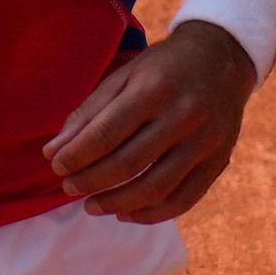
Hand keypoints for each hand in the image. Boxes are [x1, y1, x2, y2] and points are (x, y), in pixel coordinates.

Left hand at [44, 21, 257, 222]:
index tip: (56, 165)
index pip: (107, 132)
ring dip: (116, 204)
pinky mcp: (218, 162)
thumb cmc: (163, 68)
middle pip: (128, 164)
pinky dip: (150, 214)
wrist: (223, 59)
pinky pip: (183, 200)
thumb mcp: (124, 75)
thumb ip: (89, 113)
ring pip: (155, 188)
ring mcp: (205, 142)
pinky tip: (125, 213)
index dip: (76, 155)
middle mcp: (184, 116)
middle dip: (91, 181)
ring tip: (91, 205)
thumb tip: (53, 152)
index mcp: (155, 89)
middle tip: (68, 187)